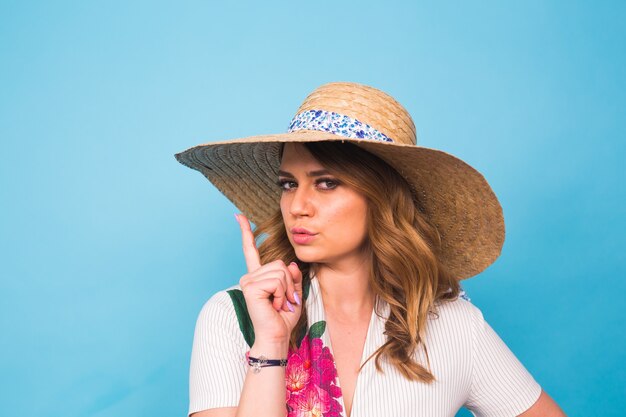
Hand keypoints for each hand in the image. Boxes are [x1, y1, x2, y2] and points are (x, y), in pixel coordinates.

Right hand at [235, 213, 302, 345]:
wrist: (277, 336)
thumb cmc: (283, 318)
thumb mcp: (294, 293)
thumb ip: (293, 276)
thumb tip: (291, 264)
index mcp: (258, 276)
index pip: (250, 250)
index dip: (245, 232)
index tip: (238, 216)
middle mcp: (250, 276)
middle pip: (281, 264)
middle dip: (289, 283)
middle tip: (283, 301)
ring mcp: (248, 281)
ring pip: (281, 271)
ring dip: (286, 290)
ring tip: (279, 304)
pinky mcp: (250, 287)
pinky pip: (277, 280)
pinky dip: (282, 294)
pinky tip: (274, 305)